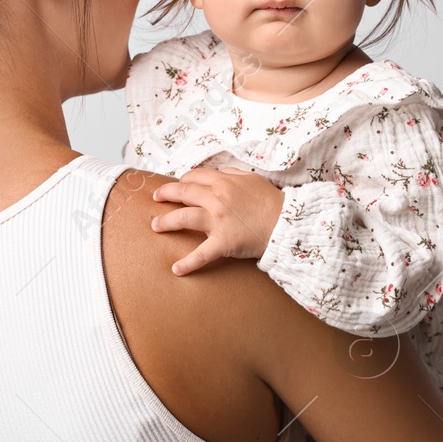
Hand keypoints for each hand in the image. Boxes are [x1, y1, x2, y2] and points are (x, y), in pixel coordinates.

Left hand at [150, 166, 284, 275]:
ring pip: (184, 218)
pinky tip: (176, 269)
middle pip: (184, 193)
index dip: (183, 180)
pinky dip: (188, 263)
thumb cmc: (272, 202)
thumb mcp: (253, 179)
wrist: (287, 223)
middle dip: (166, 194)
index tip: (177, 185)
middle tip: (156, 198)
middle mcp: (217, 198)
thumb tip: (219, 172)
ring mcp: (218, 220)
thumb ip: (233, 174)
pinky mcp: (223, 242)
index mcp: (224, 182)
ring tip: (155, 226)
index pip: (195, 176)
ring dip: (166, 222)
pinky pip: (201, 254)